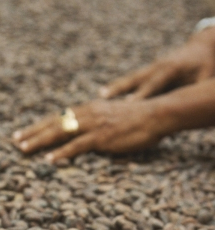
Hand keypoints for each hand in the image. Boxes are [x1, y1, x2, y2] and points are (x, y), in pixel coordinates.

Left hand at [13, 98, 169, 160]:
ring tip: (23, 150)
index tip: (22, 133)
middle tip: (14, 142)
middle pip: (52, 123)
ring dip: (39, 142)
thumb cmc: (137, 119)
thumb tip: (84, 133)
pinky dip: (61, 153)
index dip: (38, 126)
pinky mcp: (102, 138)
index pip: (57, 117)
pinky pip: (77, 146)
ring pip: (59, 132)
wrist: (156, 114)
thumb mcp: (111, 118)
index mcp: (87, 109)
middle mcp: (86, 114)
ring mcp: (93, 125)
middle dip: (32, 133)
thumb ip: (95, 124)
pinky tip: (49, 161)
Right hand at [99, 28, 214, 99]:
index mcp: (171, 68)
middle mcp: (157, 67)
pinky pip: (131, 81)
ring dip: (114, 87)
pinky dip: (118, 87)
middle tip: (104, 97)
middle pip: (136, 79)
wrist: (199, 50)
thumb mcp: (203, 77)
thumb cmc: (203, 66)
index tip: (128, 103)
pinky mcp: (147, 72)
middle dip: (121, 89)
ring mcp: (150, 68)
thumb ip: (193, 91)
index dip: (141, 94)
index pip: (154, 84)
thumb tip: (188, 105)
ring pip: (130, 79)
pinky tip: (104, 95)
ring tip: (100, 95)